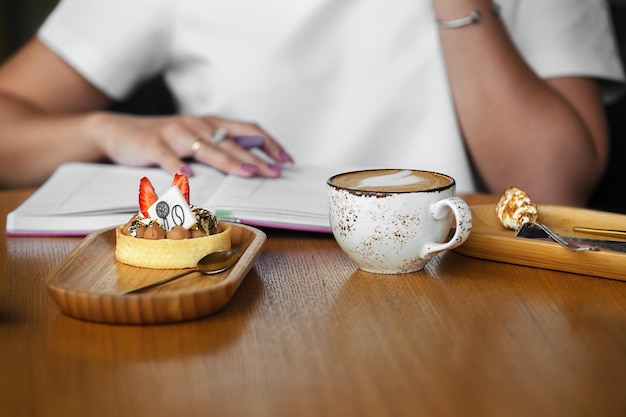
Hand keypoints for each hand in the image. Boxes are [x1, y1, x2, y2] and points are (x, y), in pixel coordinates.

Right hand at [90, 112, 293, 176]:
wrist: (119, 131)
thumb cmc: (164, 140)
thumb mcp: (196, 139)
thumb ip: (222, 146)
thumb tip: (254, 159)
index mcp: (211, 124)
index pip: (249, 131)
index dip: (269, 144)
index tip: (286, 160)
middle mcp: (197, 126)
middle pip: (231, 142)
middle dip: (255, 159)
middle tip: (274, 173)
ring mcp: (175, 133)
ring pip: (206, 148)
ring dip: (228, 161)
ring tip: (246, 173)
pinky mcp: (153, 143)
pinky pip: (168, 156)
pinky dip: (178, 166)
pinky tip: (189, 177)